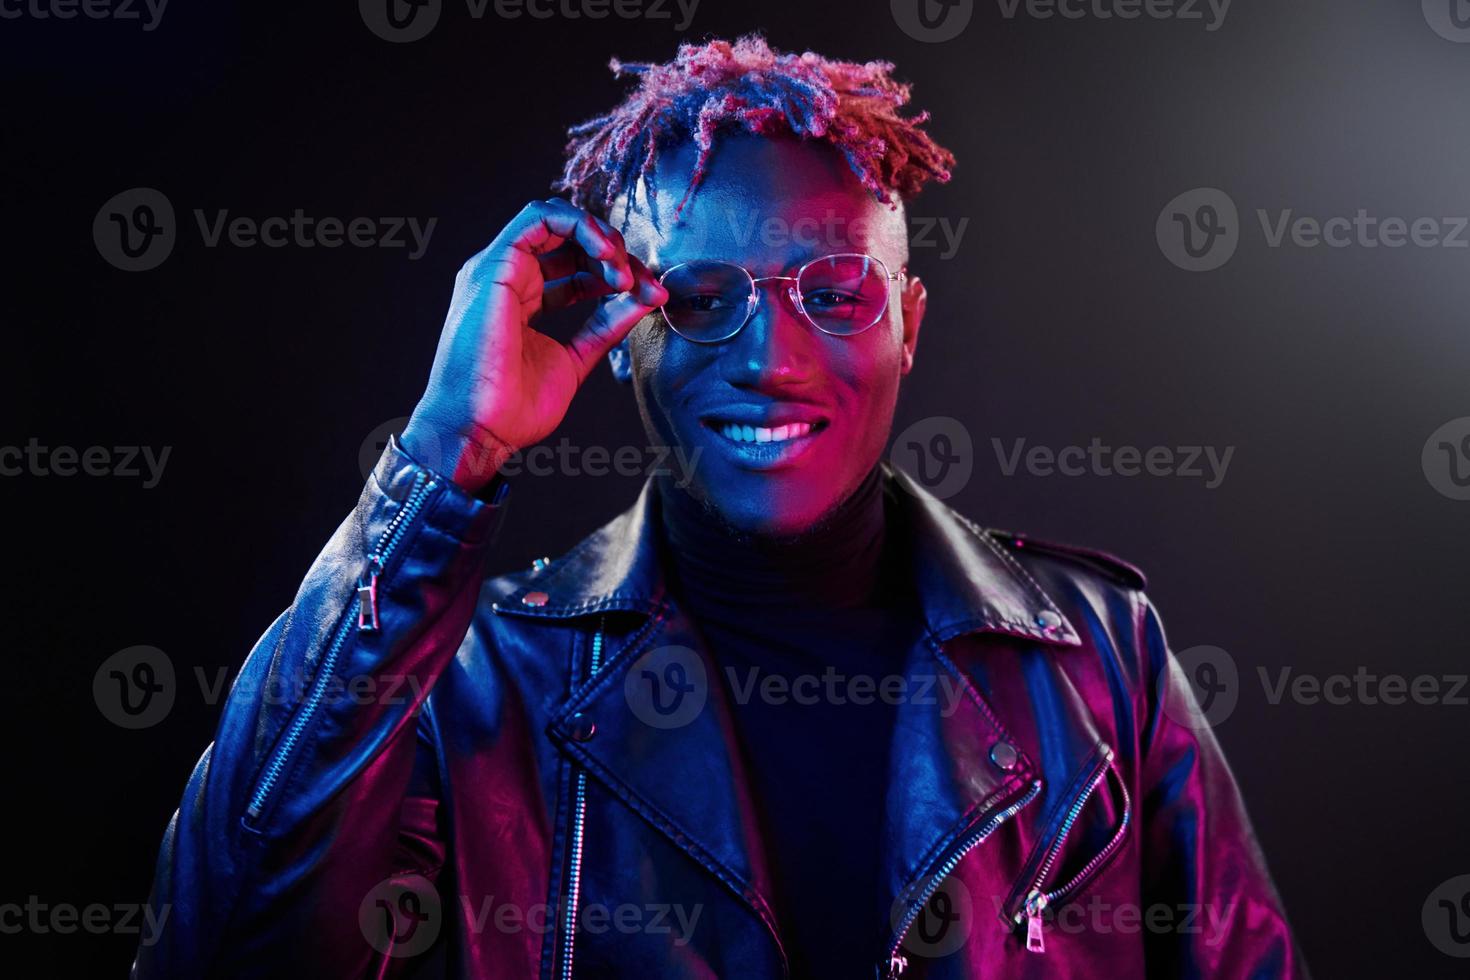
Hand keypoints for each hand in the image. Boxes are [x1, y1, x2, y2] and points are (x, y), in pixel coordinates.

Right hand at [401, 198, 666, 491]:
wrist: (479, 430)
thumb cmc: (512, 409)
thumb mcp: (575, 360)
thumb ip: (605, 327)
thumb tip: (642, 300)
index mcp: (521, 299)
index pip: (575, 267)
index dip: (616, 274)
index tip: (649, 296)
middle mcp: (508, 277)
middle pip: (571, 242)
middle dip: (617, 256)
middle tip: (645, 284)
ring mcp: (498, 268)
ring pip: (556, 220)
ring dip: (601, 237)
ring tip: (626, 273)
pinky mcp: (496, 265)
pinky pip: (539, 218)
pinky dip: (580, 225)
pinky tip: (607, 254)